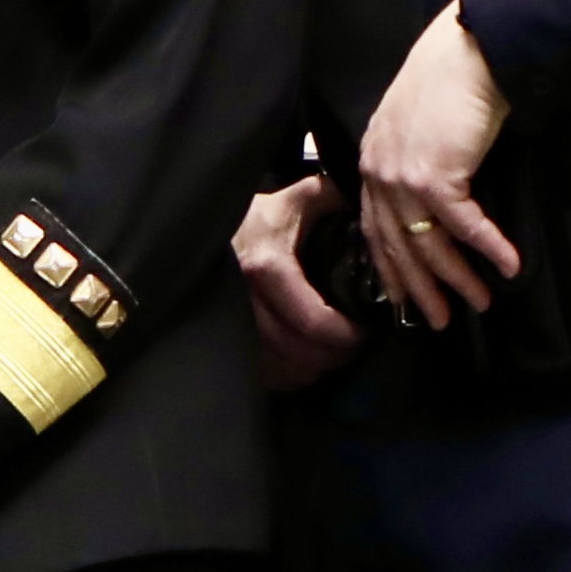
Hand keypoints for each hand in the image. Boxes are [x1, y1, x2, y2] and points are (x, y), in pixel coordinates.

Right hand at [236, 176, 357, 388]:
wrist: (197, 229)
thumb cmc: (253, 216)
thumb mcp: (294, 200)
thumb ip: (334, 198)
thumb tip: (373, 204)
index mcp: (267, 268)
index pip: (314, 323)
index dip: (346, 337)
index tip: (365, 331)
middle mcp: (245, 301)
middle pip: (299, 354)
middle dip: (335, 356)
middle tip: (353, 344)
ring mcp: (230, 326)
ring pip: (282, 370)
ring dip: (312, 367)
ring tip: (329, 350)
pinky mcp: (223, 340)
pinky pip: (263, 373)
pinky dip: (287, 373)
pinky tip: (300, 356)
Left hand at [355, 5, 519, 323]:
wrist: (471, 51)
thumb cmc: (452, 80)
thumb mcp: (421, 127)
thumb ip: (418, 162)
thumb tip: (440, 197)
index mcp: (373, 160)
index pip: (374, 228)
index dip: (391, 268)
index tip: (403, 300)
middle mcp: (379, 172)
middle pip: (396, 246)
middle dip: (421, 289)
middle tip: (439, 320)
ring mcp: (403, 177)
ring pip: (428, 244)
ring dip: (458, 278)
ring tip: (480, 302)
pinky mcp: (435, 176)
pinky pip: (463, 225)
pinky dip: (488, 247)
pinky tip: (509, 265)